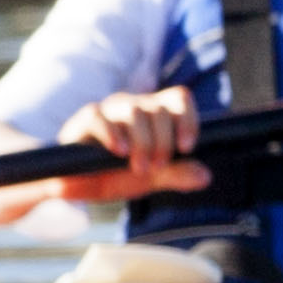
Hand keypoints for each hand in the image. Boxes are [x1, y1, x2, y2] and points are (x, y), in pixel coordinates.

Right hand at [68, 86, 207, 198]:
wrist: (76, 184)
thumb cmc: (115, 174)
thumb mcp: (151, 178)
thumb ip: (177, 174)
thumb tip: (206, 177)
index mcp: (155, 114)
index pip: (179, 98)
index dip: (188, 119)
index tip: (186, 147)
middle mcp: (134, 106)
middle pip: (159, 109)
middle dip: (163, 141)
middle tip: (157, 166)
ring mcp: (110, 110)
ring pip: (134, 111)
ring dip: (142, 142)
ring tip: (139, 167)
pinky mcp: (86, 118)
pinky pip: (99, 117)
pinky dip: (112, 134)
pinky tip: (119, 152)